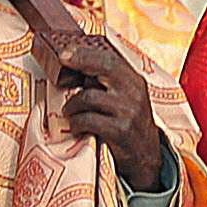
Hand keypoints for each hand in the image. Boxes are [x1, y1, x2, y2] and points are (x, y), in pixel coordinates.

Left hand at [51, 31, 168, 190]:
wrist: (145, 155)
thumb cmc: (128, 123)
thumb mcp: (125, 98)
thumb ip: (107, 83)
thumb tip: (76, 66)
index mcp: (135, 82)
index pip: (111, 60)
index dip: (86, 53)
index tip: (65, 51)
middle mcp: (134, 93)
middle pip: (105, 68)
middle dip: (80, 62)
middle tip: (61, 62)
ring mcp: (128, 112)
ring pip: (89, 97)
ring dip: (72, 105)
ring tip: (69, 111)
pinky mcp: (120, 131)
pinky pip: (88, 120)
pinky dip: (76, 123)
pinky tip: (76, 127)